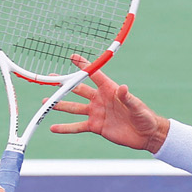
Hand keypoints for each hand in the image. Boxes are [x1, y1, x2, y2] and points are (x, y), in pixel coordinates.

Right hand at [47, 54, 168, 152]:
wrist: (145, 135)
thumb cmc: (144, 116)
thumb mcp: (136, 106)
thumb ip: (127, 97)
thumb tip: (123, 87)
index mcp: (109, 89)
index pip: (94, 74)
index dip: (83, 65)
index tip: (72, 56)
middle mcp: (100, 99)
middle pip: (78, 89)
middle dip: (64, 84)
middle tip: (51, 79)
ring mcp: (96, 113)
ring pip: (74, 107)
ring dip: (60, 105)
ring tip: (45, 102)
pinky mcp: (96, 127)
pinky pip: (77, 127)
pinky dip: (65, 128)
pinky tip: (53, 128)